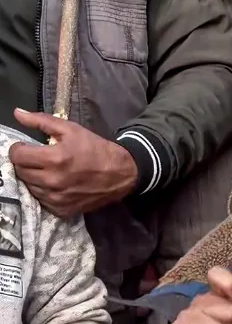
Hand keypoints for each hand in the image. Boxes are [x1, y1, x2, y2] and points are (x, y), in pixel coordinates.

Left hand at [9, 109, 137, 216]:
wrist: (121, 173)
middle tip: (39, 158)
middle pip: (20, 172)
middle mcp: (53, 181)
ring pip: (29, 186)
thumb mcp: (72, 130)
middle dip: (26, 163)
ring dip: (34, 177)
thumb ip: (42, 121)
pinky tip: (56, 184)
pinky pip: (41, 200)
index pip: (17, 155)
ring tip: (48, 170)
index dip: (19, 148)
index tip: (27, 147)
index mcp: (55, 158)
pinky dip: (44, 191)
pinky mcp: (62, 210)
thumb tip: (18, 113)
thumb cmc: (96, 149)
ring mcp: (56, 198)